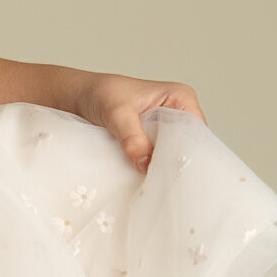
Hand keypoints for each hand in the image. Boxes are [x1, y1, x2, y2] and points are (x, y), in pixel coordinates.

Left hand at [73, 71, 205, 172]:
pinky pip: (159, 155)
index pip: (194, 130)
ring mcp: (167, 126)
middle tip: (163, 182)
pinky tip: (145, 178)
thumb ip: (132, 138)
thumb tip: (146, 164)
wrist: (81, 96)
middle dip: (175, 161)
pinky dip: (152, 165)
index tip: (174, 172)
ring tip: (154, 183)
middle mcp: (179, 111)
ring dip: (162, 165)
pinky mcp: (154, 138)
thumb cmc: (101, 94)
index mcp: (181, 97)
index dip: (187, 151)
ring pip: (173, 152)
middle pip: (187, 144)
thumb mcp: (117, 114)